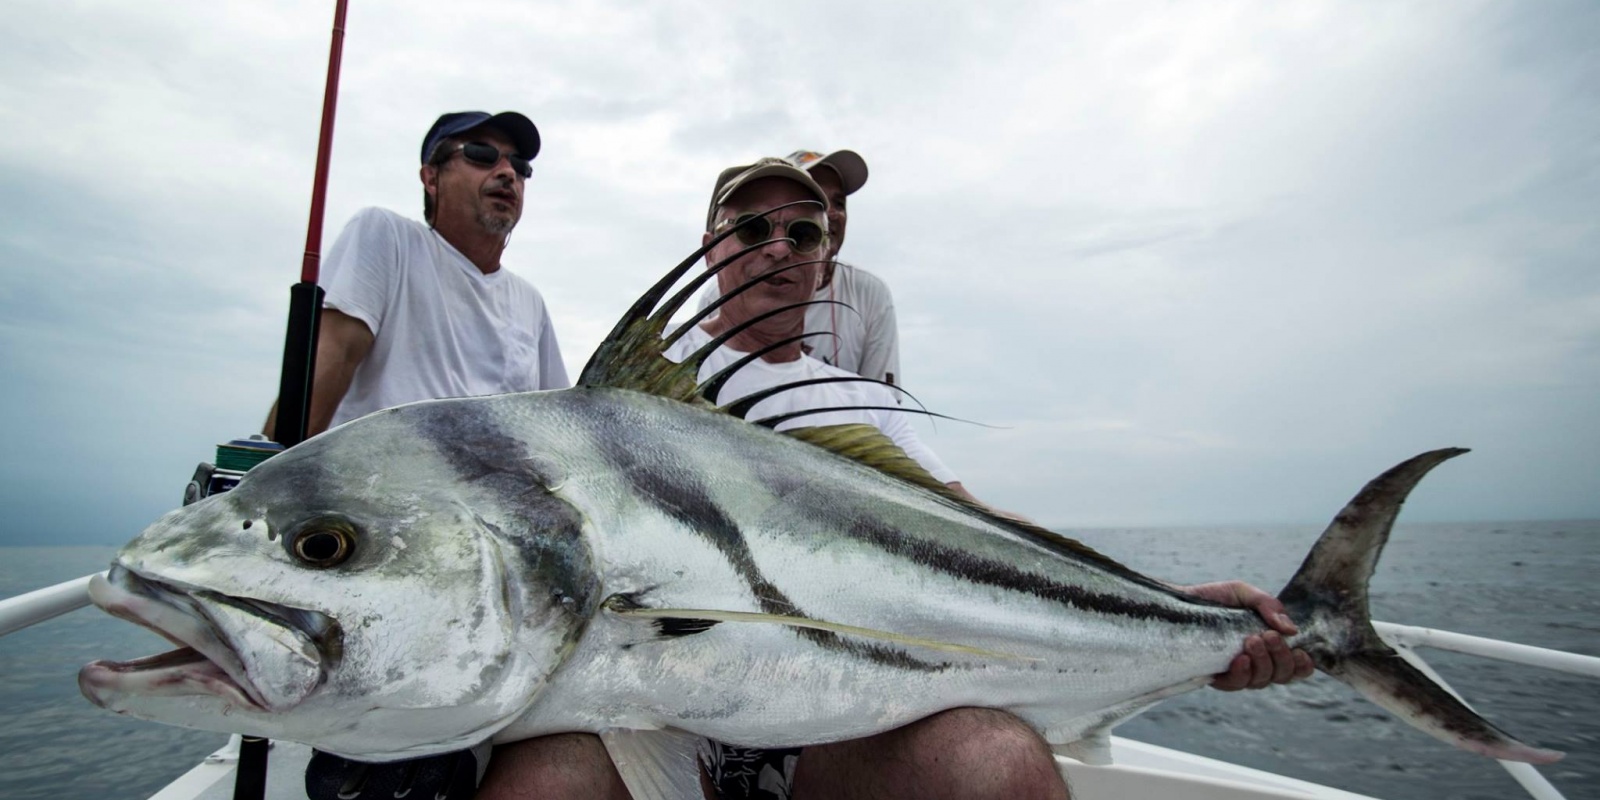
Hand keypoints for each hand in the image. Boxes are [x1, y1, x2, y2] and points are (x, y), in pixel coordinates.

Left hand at [1180, 581, 1315, 690]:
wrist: (1178, 602)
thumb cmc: (1215, 599)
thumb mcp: (1243, 593)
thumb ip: (1268, 605)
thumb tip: (1291, 630)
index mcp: (1269, 647)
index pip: (1294, 667)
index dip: (1302, 666)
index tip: (1300, 653)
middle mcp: (1256, 663)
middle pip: (1281, 676)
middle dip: (1280, 658)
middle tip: (1268, 637)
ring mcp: (1236, 672)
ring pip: (1261, 681)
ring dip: (1262, 663)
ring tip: (1252, 641)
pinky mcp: (1216, 676)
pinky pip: (1235, 685)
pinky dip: (1242, 673)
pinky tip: (1240, 659)